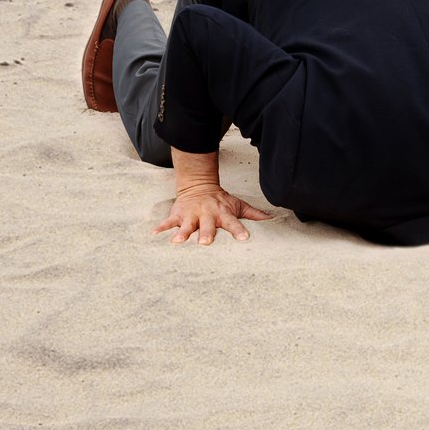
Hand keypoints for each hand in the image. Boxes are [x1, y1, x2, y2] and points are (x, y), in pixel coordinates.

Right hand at [155, 184, 270, 244]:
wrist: (199, 186)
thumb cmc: (222, 202)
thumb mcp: (238, 206)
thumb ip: (255, 215)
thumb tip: (274, 220)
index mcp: (223, 214)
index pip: (233, 223)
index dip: (239, 230)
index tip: (244, 238)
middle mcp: (207, 214)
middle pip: (208, 226)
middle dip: (207, 234)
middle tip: (206, 243)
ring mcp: (191, 214)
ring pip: (187, 225)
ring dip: (182, 233)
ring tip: (177, 241)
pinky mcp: (178, 214)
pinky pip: (168, 221)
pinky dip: (161, 227)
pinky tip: (153, 234)